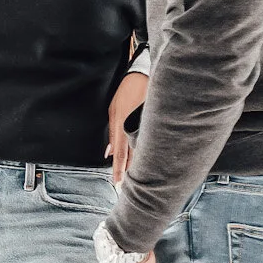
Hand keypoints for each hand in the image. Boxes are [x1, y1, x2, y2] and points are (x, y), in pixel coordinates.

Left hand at [106, 71, 148, 185]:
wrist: (144, 73)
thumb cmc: (126, 91)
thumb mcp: (113, 109)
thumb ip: (112, 132)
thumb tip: (108, 153)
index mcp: (121, 124)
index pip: (119, 153)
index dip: (118, 169)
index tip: (117, 183)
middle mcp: (133, 127)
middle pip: (131, 155)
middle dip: (129, 172)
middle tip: (127, 188)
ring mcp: (145, 125)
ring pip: (141, 150)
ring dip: (139, 164)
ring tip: (139, 181)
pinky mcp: (153, 122)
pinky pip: (150, 140)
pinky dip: (149, 152)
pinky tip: (152, 162)